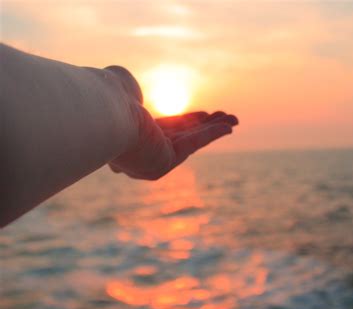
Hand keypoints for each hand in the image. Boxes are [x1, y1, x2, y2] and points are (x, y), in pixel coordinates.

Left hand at [106, 67, 237, 179]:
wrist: (100, 111)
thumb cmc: (105, 98)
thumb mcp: (119, 85)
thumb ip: (128, 87)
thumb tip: (132, 91)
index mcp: (133, 135)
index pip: (166, 129)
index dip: (187, 122)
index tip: (202, 115)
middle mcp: (143, 152)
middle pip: (182, 136)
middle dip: (205, 126)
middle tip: (224, 117)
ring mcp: (153, 159)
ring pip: (191, 140)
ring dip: (214, 130)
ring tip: (234, 120)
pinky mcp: (164, 161)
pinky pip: (194, 144)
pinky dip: (213, 134)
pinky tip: (230, 126)